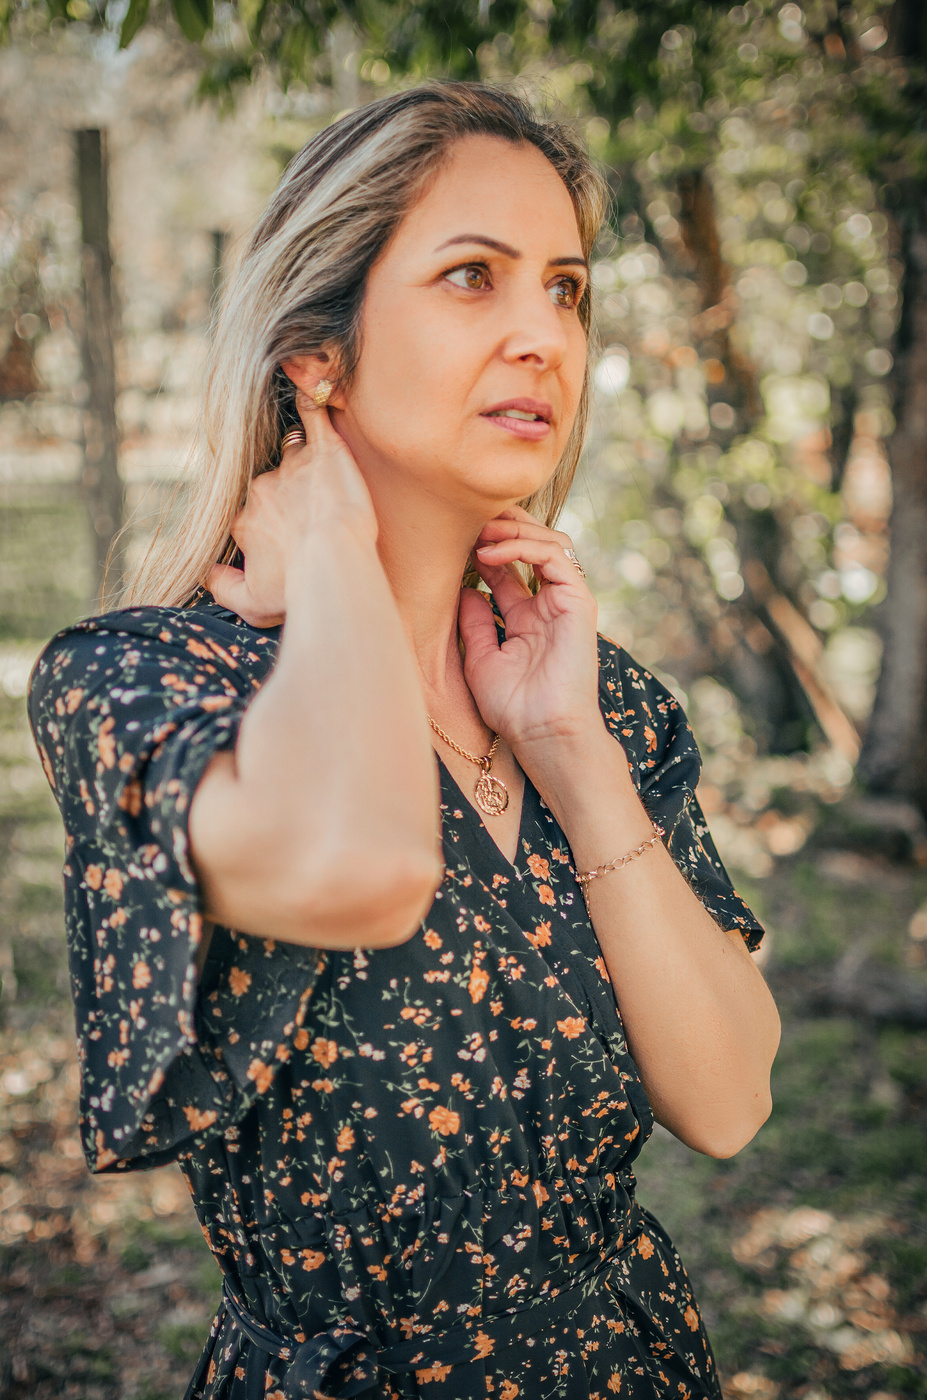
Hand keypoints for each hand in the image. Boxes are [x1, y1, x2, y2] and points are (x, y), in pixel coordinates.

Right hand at [206, 390, 377, 627]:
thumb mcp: (252, 605)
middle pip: (272, 488)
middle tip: (315, 521)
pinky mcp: (324, 452)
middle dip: (290, 502)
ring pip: (293, 456)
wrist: (332, 562)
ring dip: (303, 463)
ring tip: (321, 474)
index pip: (253, 518)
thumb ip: (223, 588)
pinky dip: (313, 403)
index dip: (273, 533)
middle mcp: (262, 490)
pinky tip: (314, 390)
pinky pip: (315, 417)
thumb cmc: (296, 589)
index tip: (292, 549)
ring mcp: (292, 467)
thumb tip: (207, 574)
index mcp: (246, 521)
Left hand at [457, 506, 601, 754]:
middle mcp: (550, 605)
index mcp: (528, 617)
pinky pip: (556, 558)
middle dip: (504, 527)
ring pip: (550, 543)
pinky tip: (491, 555)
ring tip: (480, 532)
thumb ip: (475, 622)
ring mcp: (567, 602)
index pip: (511, 567)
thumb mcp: (481, 657)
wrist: (541, 732)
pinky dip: (523, 548)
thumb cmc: (513, 707)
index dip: (485, 549)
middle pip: (535, 546)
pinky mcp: (579, 603)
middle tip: (470, 520)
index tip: (454, 542)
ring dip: (513, 531)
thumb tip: (464, 589)